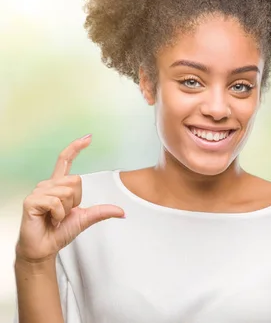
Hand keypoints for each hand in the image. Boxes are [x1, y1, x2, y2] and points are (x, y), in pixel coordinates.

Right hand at [15, 134, 124, 262]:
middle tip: (63, 214)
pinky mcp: (32, 201)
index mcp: (59, 186)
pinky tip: (51, 220)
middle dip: (75, 200)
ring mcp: (38, 192)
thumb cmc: (60, 231)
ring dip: (66, 210)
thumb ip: (102, 211)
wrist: (45, 247)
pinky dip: (59, 214)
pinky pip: (56, 202)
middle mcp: (48, 185)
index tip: (88, 137)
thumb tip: (122, 212)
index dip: (76, 148)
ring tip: (56, 218)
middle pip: (76, 181)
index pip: (66, 161)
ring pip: (67, 191)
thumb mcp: (86, 218)